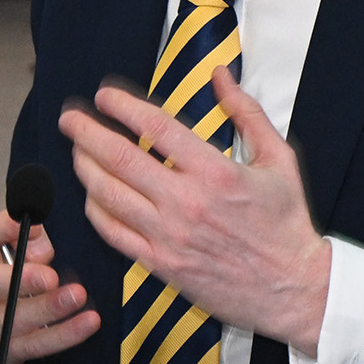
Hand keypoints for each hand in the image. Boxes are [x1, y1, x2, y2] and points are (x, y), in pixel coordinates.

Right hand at [0, 210, 99, 363]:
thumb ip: (19, 238)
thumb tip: (42, 245)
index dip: (1, 228)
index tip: (28, 222)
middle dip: (22, 279)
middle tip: (50, 276)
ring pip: (17, 318)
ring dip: (50, 307)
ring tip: (76, 295)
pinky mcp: (4, 349)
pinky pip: (37, 343)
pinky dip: (65, 334)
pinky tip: (87, 322)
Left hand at [61, 68, 331, 354]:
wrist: (293, 288)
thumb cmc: (286, 223)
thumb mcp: (278, 159)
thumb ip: (246, 113)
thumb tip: (220, 75)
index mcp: (215, 171)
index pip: (156, 128)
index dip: (123, 106)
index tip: (105, 95)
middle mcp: (186, 202)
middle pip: (119, 158)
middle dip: (86, 132)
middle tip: (70, 118)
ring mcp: (169, 236)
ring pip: (108, 195)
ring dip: (84, 167)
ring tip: (76, 151)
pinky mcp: (161, 265)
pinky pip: (113, 233)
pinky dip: (96, 209)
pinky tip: (91, 193)